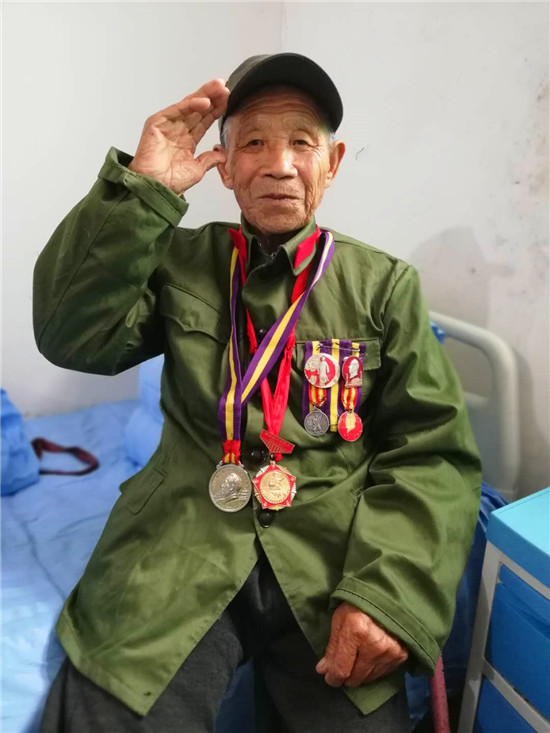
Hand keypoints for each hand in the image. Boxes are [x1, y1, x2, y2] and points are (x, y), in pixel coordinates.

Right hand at [127, 79, 229, 195]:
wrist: (155, 187)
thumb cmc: (170, 182)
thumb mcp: (197, 169)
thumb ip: (210, 160)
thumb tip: (223, 155)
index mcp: (186, 140)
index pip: (203, 121)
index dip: (215, 110)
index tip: (228, 101)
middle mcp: (177, 130)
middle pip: (197, 109)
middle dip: (212, 97)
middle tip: (225, 88)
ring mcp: (167, 125)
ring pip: (188, 105)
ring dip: (204, 95)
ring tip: (219, 87)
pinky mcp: (157, 123)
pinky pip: (177, 110)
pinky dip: (191, 104)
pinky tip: (205, 101)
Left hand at [315, 602, 408, 686]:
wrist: (385, 597)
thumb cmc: (358, 606)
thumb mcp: (339, 620)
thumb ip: (332, 647)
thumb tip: (324, 670)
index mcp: (355, 632)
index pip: (341, 669)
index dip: (332, 677)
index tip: (329, 677)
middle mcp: (374, 645)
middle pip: (355, 678)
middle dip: (346, 675)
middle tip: (343, 665)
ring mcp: (390, 651)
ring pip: (369, 678)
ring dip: (360, 673)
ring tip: (357, 659)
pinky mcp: (400, 655)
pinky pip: (382, 674)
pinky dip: (374, 670)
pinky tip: (370, 658)